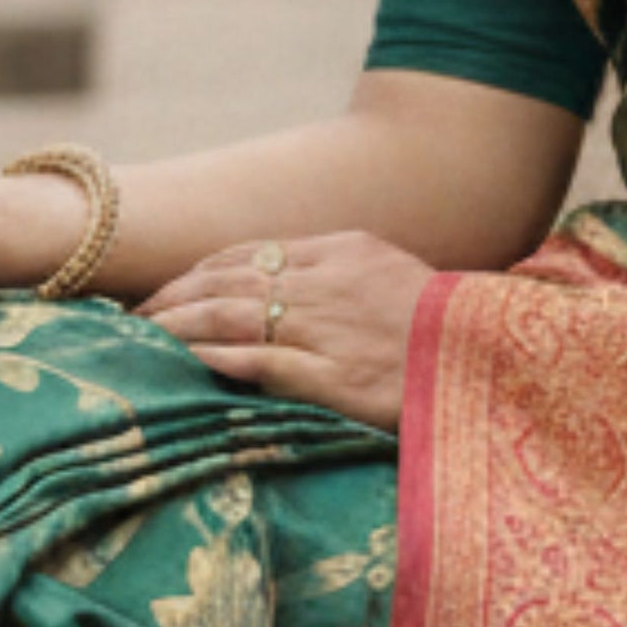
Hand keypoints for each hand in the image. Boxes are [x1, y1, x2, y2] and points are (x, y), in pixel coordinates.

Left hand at [138, 230, 430, 431]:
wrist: (493, 358)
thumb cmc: (446, 325)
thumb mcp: (392, 275)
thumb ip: (336, 273)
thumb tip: (277, 283)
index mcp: (342, 251)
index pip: (249, 254)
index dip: (199, 272)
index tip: (167, 290)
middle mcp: (328, 282)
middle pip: (228, 280)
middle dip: (174, 298)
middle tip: (133, 316)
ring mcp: (328, 328)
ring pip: (233, 316)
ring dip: (180, 326)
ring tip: (142, 338)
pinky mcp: (334, 375)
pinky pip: (262, 361)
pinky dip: (218, 358)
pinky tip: (188, 362)